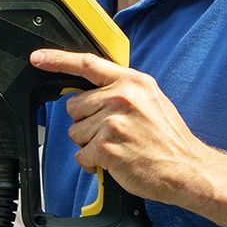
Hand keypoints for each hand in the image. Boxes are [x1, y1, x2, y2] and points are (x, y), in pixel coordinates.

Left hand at [31, 48, 214, 204]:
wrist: (187, 168)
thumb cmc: (167, 139)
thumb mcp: (150, 100)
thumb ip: (120, 90)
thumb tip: (89, 90)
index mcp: (133, 82)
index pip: (87, 64)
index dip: (58, 60)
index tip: (38, 58)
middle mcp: (122, 98)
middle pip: (74, 106)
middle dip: (86, 122)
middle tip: (114, 132)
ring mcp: (114, 122)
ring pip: (75, 132)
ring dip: (90, 144)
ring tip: (118, 146)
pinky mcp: (107, 147)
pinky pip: (81, 155)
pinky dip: (93, 163)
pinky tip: (114, 161)